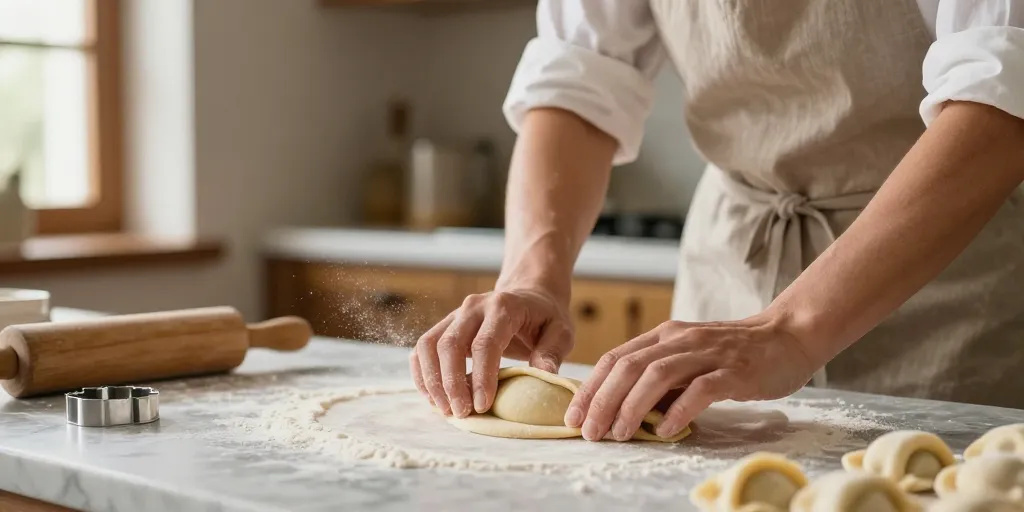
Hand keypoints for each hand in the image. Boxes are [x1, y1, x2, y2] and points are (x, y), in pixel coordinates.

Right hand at [409, 287, 573, 418]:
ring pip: (429, 345)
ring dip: (432, 380)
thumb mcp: (561, 331)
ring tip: (445, 409)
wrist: (529, 294)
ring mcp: (455, 315)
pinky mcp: (445, 326)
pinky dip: (423, 373)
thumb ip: (552, 352)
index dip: (481, 376)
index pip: (485, 343)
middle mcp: (474, 307)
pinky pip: (423, 348)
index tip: (482, 406)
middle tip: (462, 413)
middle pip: (450, 344)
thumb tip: (543, 375)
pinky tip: (433, 396)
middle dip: (452, 383)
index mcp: (503, 307)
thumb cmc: (545, 318)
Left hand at [564, 312, 817, 440]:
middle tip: (590, 431)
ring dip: (632, 406)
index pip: (616, 359)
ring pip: (657, 375)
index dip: (591, 388)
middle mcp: (680, 340)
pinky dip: (679, 410)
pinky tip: (665, 430)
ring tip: (620, 434)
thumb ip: (659, 379)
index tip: (574, 417)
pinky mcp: (735, 371)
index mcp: (664, 335)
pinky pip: (701, 389)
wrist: (787, 337)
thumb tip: (622, 411)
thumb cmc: (733, 354)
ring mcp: (708, 353)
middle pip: (629, 367)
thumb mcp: (688, 359)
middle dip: (603, 400)